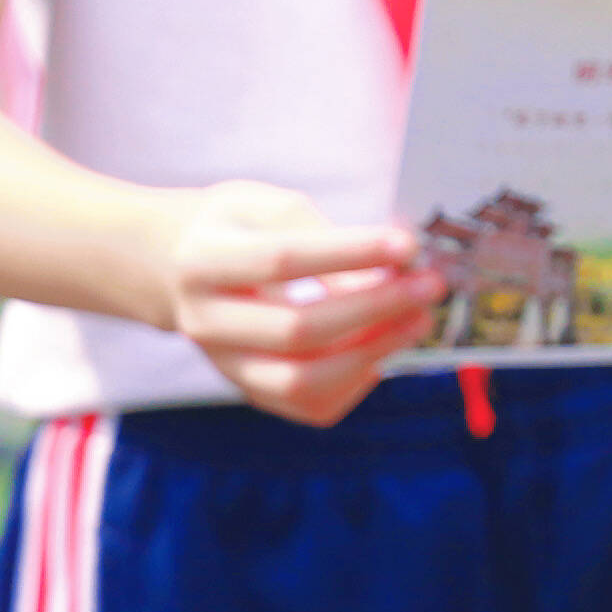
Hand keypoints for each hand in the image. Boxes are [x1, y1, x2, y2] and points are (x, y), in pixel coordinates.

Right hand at [157, 183, 437, 426]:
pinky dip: (359, 379)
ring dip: (374, 353)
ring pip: (303, 382)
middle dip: (375, 308)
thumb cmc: (240, 230)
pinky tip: (387, 345)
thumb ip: (322, 231)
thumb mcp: (267, 205)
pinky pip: (312, 405)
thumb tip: (393, 265)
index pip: (282, 261)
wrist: (181, 273)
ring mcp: (226, 366)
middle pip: (296, 330)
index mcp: (204, 262)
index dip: (350, 253)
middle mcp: (205, 323)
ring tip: (419, 319)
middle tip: (429, 285)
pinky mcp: (252, 393)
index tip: (406, 244)